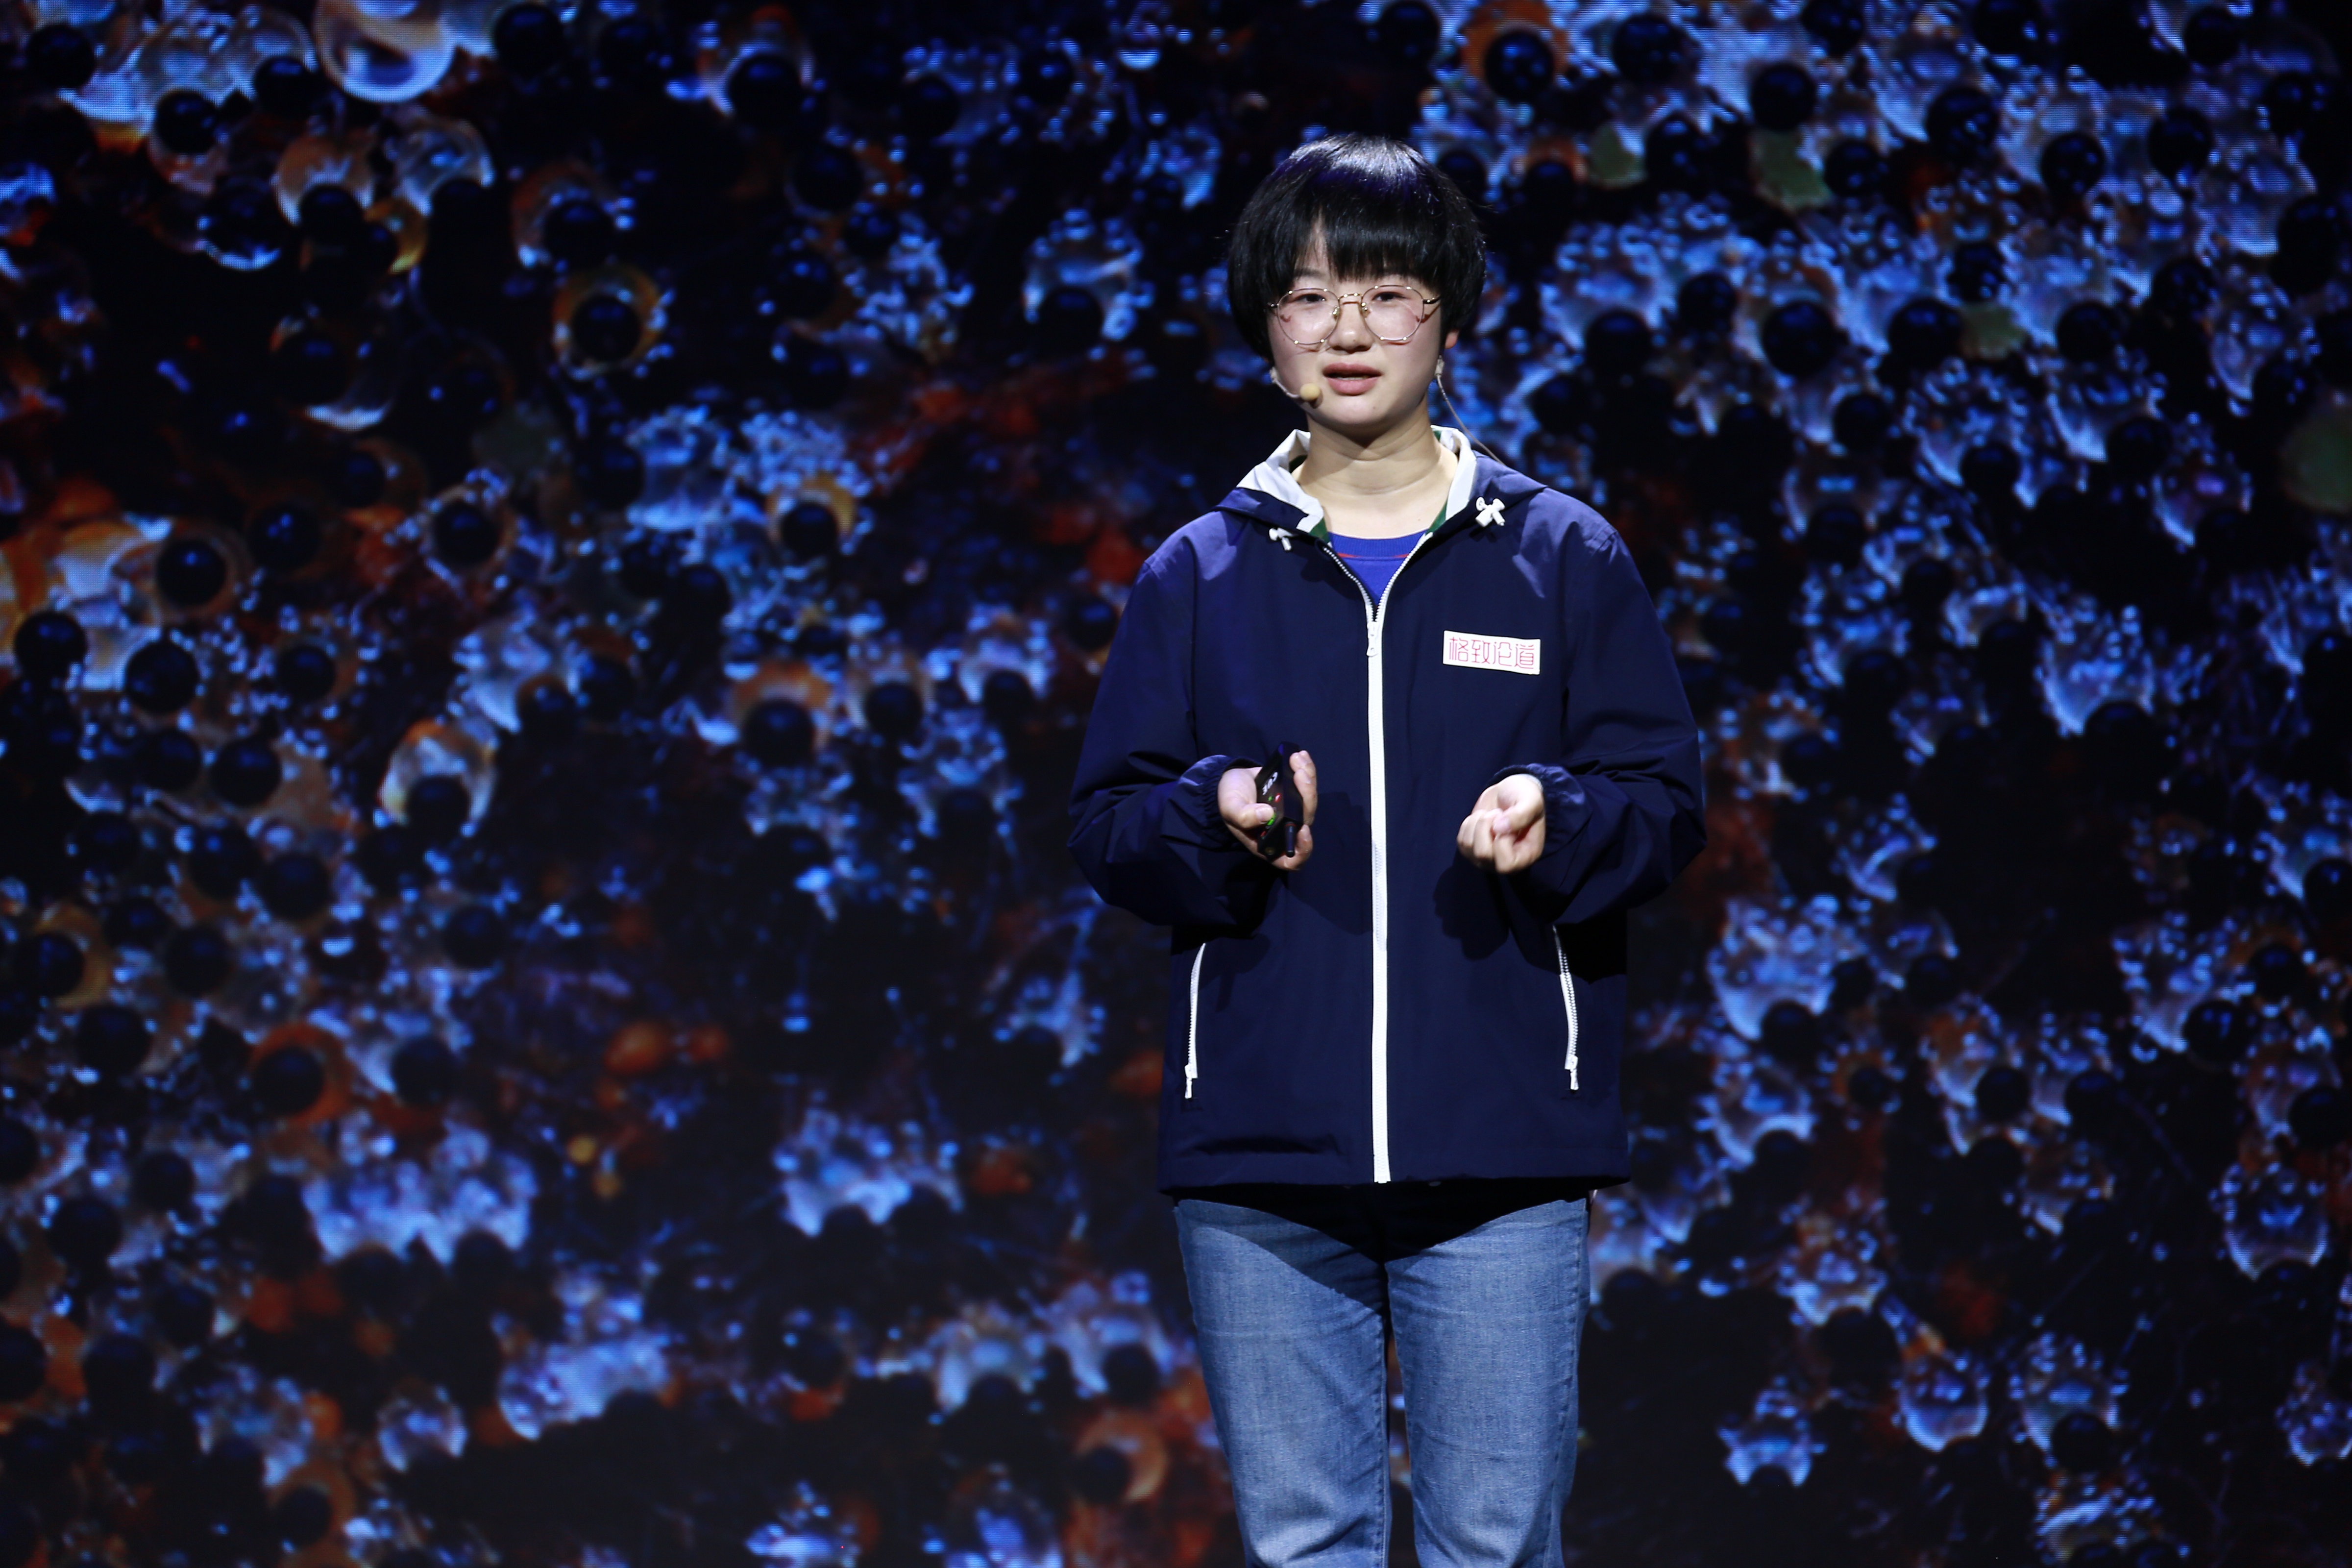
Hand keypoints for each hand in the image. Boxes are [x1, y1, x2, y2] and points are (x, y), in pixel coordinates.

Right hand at [1218, 749, 1316, 871]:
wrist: (1231, 780)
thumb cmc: (1229, 800)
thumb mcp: (1230, 809)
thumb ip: (1244, 816)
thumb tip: (1267, 814)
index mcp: (1269, 843)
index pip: (1293, 859)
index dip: (1303, 849)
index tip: (1304, 830)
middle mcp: (1284, 830)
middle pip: (1306, 821)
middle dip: (1307, 796)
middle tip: (1298, 774)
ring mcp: (1292, 813)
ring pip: (1310, 802)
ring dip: (1308, 779)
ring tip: (1297, 759)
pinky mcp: (1295, 796)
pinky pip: (1307, 787)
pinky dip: (1307, 770)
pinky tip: (1301, 756)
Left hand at [1457, 773, 1545, 873]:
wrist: (1511, 792)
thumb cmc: (1526, 797)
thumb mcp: (1531, 801)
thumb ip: (1521, 815)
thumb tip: (1498, 829)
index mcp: (1526, 856)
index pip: (1506, 864)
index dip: (1501, 840)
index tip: (1506, 820)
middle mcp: (1506, 862)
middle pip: (1482, 855)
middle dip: (1484, 827)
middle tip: (1496, 812)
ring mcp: (1488, 857)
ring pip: (1469, 847)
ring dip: (1477, 823)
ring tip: (1491, 813)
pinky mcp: (1473, 849)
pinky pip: (1462, 841)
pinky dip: (1469, 824)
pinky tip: (1482, 817)